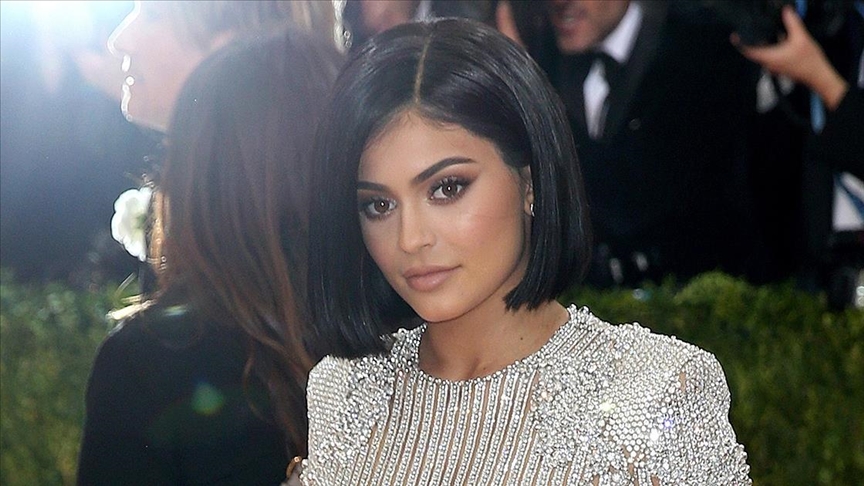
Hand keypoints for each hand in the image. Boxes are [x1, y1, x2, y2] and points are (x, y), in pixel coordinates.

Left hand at [732, 5, 847, 109]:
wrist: (818, 75)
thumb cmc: (810, 61)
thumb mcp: (801, 37)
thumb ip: (792, 23)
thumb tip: (786, 11)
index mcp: (769, 58)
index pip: (749, 51)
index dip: (741, 43)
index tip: (736, 37)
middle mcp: (769, 64)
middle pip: (755, 52)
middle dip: (754, 41)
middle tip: (752, 31)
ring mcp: (774, 67)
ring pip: (763, 54)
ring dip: (765, 44)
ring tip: (772, 34)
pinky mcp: (779, 67)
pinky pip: (771, 57)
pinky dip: (772, 48)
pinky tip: (782, 41)